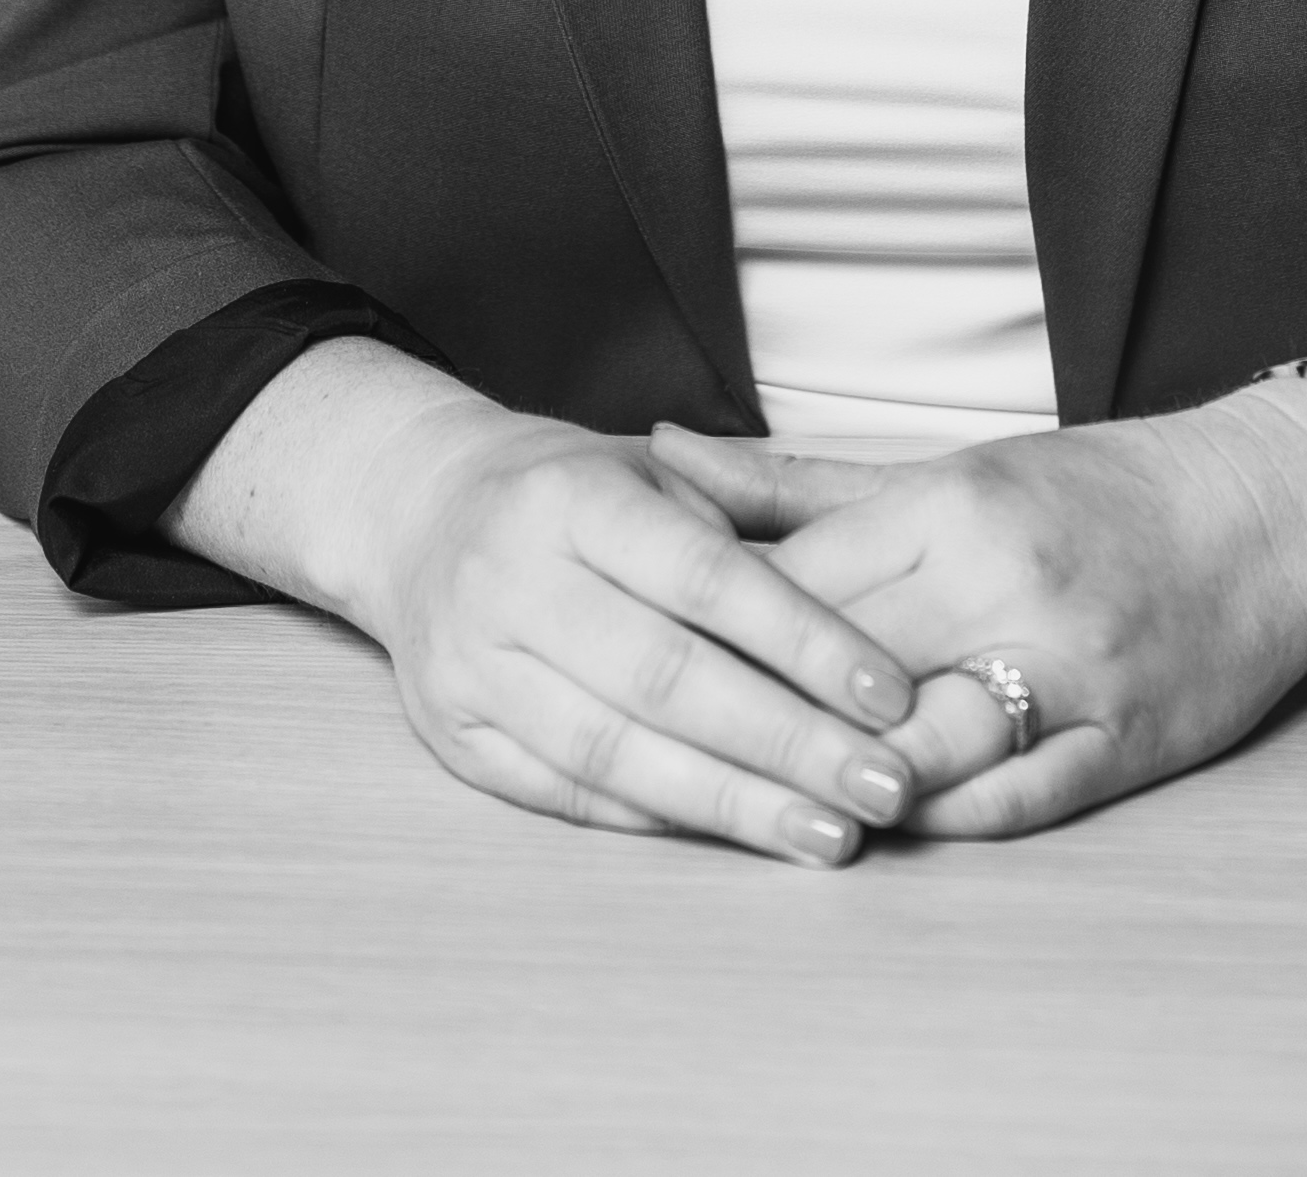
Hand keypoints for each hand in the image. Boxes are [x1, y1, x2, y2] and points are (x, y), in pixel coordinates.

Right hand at [176, 343, 927, 864]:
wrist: (417, 513)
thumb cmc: (572, 493)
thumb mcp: (648, 471)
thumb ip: (740, 533)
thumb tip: (847, 637)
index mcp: (568, 498)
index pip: (703, 577)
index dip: (803, 641)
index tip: (890, 693)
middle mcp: (508, 580)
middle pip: (665, 678)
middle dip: (788, 742)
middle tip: (886, 786)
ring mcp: (470, 666)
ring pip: (616, 752)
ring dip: (736, 804)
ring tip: (832, 834)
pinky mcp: (454, 737)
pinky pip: (570, 794)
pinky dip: (662, 816)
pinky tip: (742, 832)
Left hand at [647, 388, 1306, 838]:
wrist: (1268, 512)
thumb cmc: (1096, 490)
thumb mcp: (947, 468)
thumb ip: (796, 483)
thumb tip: (661, 457)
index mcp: (955, 504)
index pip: (797, 582)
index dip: (710, 632)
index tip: (634, 655)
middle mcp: (1007, 584)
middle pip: (842, 669)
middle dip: (754, 717)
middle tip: (664, 753)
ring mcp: (1072, 669)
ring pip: (921, 745)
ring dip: (837, 782)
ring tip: (761, 806)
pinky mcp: (1125, 742)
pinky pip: (1013, 801)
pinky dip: (937, 820)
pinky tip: (875, 830)